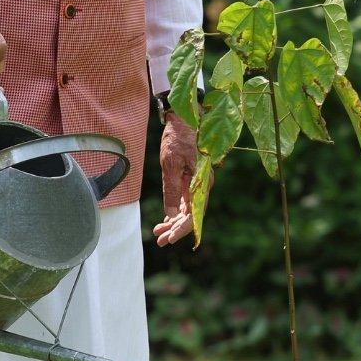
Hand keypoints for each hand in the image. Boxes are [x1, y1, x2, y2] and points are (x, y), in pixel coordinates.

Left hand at [152, 110, 196, 246]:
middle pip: (191, 215)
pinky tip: (166, 220)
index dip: (182, 229)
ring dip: (174, 222)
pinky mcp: (191, 180)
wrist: (184, 120)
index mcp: (200, 183)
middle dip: (175, 229)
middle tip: (159, 240)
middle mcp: (202, 186)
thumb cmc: (177, 140)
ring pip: (188, 210)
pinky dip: (175, 211)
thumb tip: (171, 213)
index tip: (169, 239)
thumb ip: (172, 190)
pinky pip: (185, 201)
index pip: (193, 214)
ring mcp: (197, 184)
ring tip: (158, 233)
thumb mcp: (170, 164)